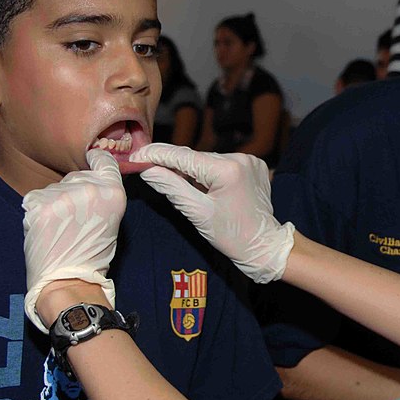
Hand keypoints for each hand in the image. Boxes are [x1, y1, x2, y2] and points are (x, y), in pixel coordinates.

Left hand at [22, 149, 125, 332]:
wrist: (68, 281)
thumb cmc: (92, 256)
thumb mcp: (112, 220)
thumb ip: (104, 196)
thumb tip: (92, 181)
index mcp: (113, 192)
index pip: (103, 161)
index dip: (96, 163)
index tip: (92, 166)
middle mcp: (89, 188)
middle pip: (76, 175)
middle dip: (74, 190)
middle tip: (75, 219)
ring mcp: (62, 195)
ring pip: (55, 187)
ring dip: (55, 202)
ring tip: (60, 228)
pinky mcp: (39, 204)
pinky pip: (36, 198)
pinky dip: (38, 210)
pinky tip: (46, 229)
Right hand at [130, 144, 294, 282]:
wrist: (263, 245)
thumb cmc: (231, 235)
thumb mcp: (196, 213)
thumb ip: (171, 187)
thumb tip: (147, 169)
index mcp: (226, 170)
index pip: (182, 156)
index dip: (156, 154)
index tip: (136, 156)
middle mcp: (240, 158)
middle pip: (195, 157)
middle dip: (173, 164)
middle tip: (148, 168)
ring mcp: (249, 160)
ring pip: (208, 159)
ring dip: (193, 169)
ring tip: (188, 189)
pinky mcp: (254, 164)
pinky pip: (223, 163)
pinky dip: (211, 171)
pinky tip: (209, 187)